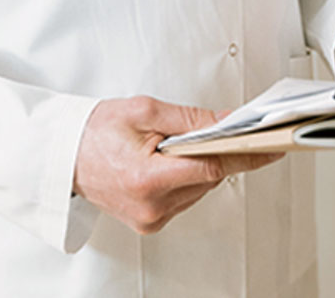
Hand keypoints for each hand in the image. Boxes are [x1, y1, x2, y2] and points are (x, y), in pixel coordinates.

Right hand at [73, 97, 282, 234]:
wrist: (60, 156)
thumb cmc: (94, 131)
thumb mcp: (144, 111)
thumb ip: (191, 118)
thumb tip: (229, 121)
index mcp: (147, 179)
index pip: (214, 168)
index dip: (247, 155)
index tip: (274, 147)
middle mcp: (151, 206)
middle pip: (210, 178)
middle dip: (217, 152)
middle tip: (216, 130)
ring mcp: (151, 218)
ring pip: (201, 188)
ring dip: (200, 165)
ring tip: (175, 145)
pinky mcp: (150, 222)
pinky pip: (187, 197)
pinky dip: (187, 177)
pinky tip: (170, 161)